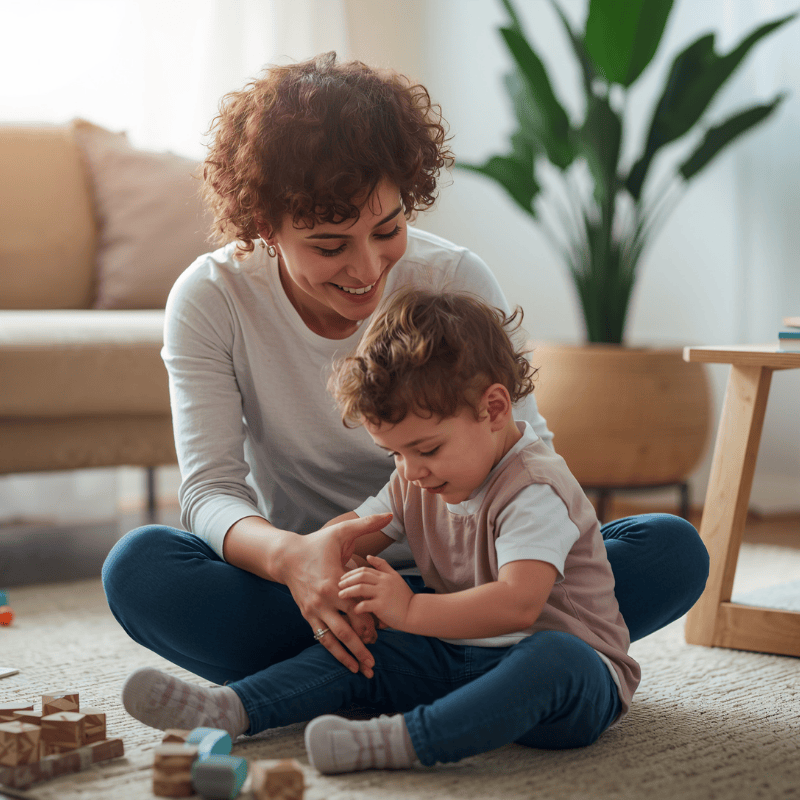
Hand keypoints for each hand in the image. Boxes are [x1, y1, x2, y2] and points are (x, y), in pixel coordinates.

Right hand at [282, 513, 391, 677]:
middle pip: (346, 629)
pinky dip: (334, 652)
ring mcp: (314, 610)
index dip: (371, 620)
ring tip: (363, 671)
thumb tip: (389, 514)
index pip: (356, 606)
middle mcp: (323, 601)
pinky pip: (321, 638)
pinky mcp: (307, 616)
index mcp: (334, 582)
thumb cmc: (317, 543)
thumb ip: (366, 524)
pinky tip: (345, 663)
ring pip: (333, 639)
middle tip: (375, 665)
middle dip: (361, 648)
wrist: (286, 556)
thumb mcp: (340, 531)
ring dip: (348, 656)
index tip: (385, 631)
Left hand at [338, 555, 414, 631]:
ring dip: (348, 591)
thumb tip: (368, 556)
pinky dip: (358, 607)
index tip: (342, 578)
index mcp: (385, 575)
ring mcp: (383, 593)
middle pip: (361, 576)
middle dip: (347, 580)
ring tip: (340, 595)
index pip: (364, 570)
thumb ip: (382, 566)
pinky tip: (354, 609)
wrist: (415, 612)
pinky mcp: (382, 606)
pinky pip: (366, 604)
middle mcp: (384, 582)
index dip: (351, 573)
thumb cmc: (403, 597)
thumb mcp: (395, 577)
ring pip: (360, 588)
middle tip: (338, 585)